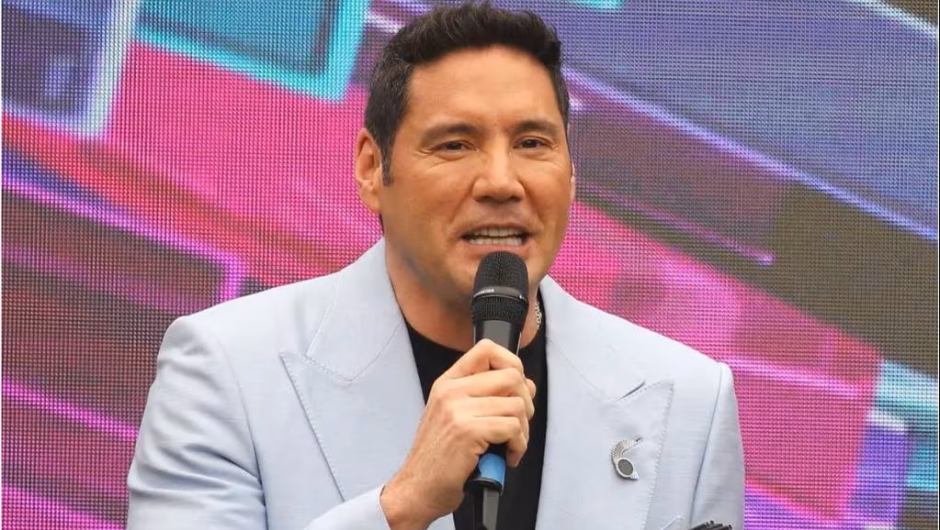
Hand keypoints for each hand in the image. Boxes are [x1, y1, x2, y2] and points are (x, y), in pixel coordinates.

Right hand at [380, 339, 536, 529]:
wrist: (416, 489)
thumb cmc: (439, 458)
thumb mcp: (455, 417)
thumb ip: (487, 397)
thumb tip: (527, 384)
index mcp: (447, 383)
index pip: (486, 349)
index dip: (512, 363)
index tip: (516, 387)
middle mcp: (451, 391)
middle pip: (512, 376)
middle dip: (526, 403)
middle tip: (517, 426)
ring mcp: (458, 410)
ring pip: (516, 405)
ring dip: (523, 431)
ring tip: (509, 446)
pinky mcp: (467, 431)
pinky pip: (513, 428)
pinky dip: (518, 446)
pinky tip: (506, 457)